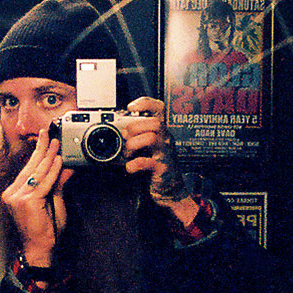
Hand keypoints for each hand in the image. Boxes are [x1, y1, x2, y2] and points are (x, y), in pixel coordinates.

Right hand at [0, 123, 70, 266]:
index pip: (28, 169)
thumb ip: (57, 184)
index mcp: (14, 192)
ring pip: (37, 172)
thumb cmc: (45, 229)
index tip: (44, 140)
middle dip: (42, 149)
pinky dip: (52, 171)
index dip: (37, 153)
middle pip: (30, 167)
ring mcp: (18, 197)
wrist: (40, 248)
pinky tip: (58, 161)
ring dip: (48, 156)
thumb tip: (66, 167)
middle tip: (49, 134)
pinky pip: (43, 182)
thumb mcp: (53, 201)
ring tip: (56, 143)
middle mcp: (13, 193)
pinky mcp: (27, 201)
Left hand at [120, 98, 198, 224]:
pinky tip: (130, 167)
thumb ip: (137, 135)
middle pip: (154, 122)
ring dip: (133, 144)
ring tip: (128, 153)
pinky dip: (134, 164)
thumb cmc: (157, 166)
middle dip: (135, 128)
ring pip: (151, 138)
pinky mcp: (162, 168)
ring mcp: (165, 153)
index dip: (146, 103)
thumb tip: (123, 129)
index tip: (132, 107)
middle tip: (127, 139)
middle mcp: (166, 140)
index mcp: (162, 132)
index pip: (160, 109)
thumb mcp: (149, 147)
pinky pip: (146, 162)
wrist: (170, 189)